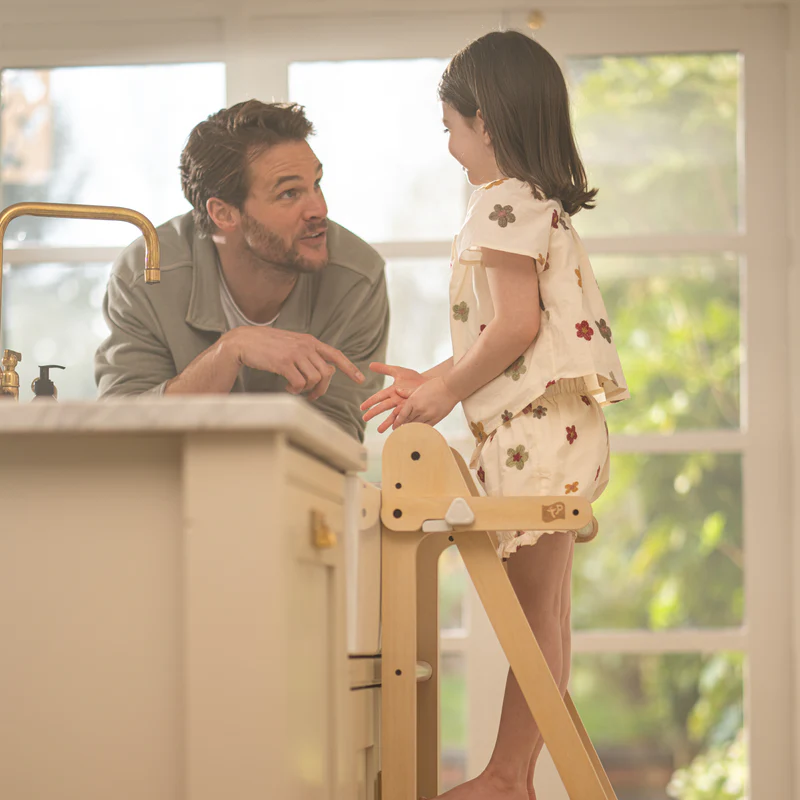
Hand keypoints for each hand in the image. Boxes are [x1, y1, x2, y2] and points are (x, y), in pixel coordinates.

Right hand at [224, 326, 363, 399]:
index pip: (335, 355)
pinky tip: (287, 386)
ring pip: (315, 379)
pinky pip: (299, 384)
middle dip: (321, 388)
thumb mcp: (291, 344)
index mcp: (310, 341)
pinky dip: (295, 390)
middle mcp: (306, 346)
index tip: (360, 379)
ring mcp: (295, 354)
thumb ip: (308, 353)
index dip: (349, 368)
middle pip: (326, 373)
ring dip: (307, 389)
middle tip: (312, 395)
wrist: (244, 341)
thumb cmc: (267, 346)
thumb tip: (325, 371)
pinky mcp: (284, 363)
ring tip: (294, 387)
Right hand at [360, 362, 426, 432]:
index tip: (362, 407)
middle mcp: (396, 400)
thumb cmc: (413, 379)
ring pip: (394, 415)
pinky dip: (402, 423)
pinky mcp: (412, 410)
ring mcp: (404, 406)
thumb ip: (384, 369)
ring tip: (380, 430)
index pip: (378, 397)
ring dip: (387, 423)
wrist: (429, 383)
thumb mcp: (398, 371)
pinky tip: (397, 429)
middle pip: (383, 407)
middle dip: (374, 413)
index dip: (370, 402)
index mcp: (391, 392)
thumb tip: (370, 365)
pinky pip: (406, 417)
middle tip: (364, 419)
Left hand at [393, 376, 458, 428]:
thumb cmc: (435, 385)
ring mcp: (428, 414)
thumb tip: (397, 391)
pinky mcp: (436, 418)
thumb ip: (407, 392)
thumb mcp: (419, 387)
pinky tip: (419, 430)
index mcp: (413, 400)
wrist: (450, 388)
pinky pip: (426, 427)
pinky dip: (421, 429)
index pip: (402, 415)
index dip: (397, 422)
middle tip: (399, 430)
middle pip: (408, 421)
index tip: (394, 427)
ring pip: (416, 425)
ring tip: (408, 432)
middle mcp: (419, 409)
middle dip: (403, 426)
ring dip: (412, 428)